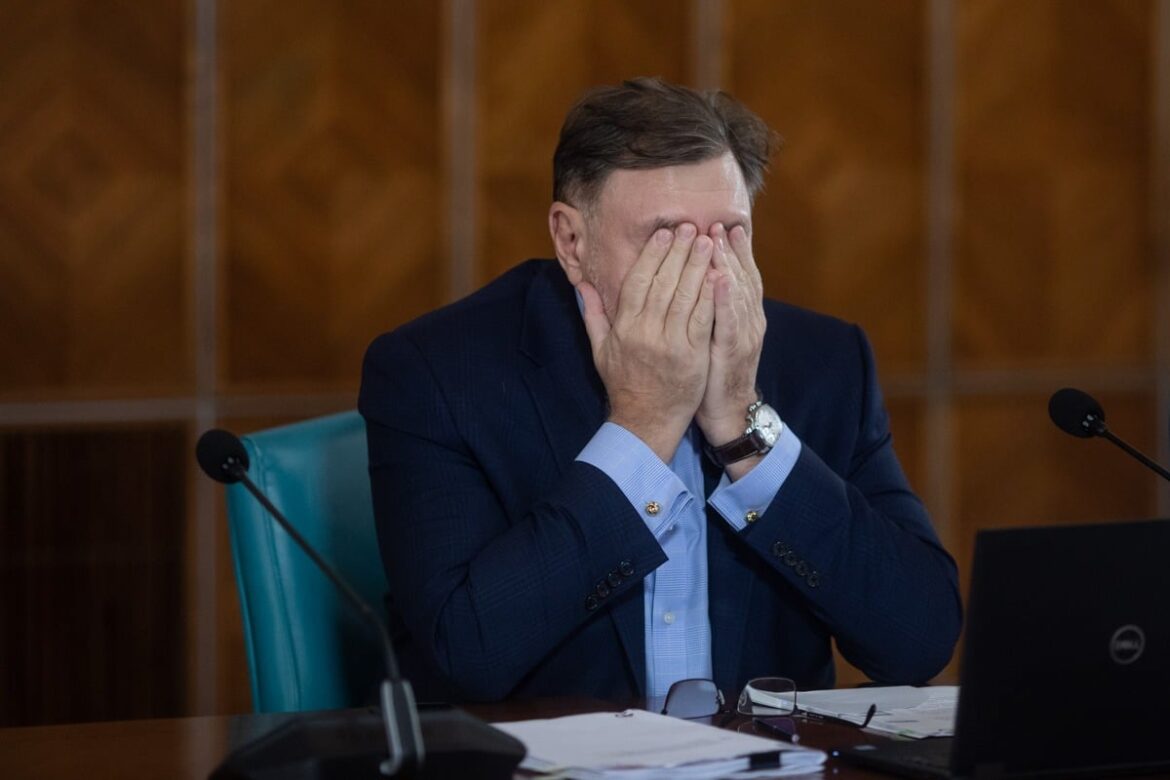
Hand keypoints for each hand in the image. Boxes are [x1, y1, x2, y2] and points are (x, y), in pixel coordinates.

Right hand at [578, 224, 716, 461]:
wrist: (645, 422)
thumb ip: (593, 315)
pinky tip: (719, 274)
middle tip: (691, 226)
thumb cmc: (623, 384)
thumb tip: (582, 285)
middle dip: (679, 252)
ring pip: (685, 296)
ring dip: (698, 265)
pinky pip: (703, 318)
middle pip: (664, 283)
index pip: (638, 281)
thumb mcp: (601, 351)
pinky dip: (711, 295)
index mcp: (624, 328)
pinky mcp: (693, 356)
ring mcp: (670, 344)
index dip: (652, 255)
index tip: (665, 233)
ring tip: (708, 241)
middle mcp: (645, 333)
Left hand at [696, 224, 765, 465]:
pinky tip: (720, 279)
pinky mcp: (733, 351)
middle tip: (719, 222)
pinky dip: (726, 299)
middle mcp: (748, 320)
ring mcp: (744, 334)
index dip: (734, 250)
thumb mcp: (713, 335)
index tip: (723, 225)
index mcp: (742, 316)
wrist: (728, 411)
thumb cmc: (714, 372)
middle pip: (741, 277)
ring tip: (718, 239)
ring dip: (729, 264)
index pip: (740, 275)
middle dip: (730, 249)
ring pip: (738, 293)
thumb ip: (709, 307)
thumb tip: (701, 280)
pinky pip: (729, 321)